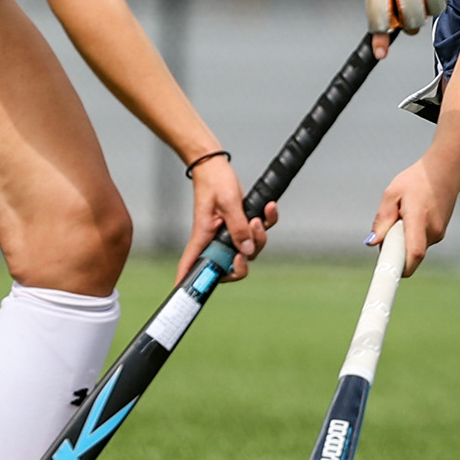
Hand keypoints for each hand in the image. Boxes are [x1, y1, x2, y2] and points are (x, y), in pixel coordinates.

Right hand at [175, 156, 277, 282]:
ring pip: (249, 250)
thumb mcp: (228, 203)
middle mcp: (216, 239)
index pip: (193, 265)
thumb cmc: (214, 181)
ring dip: (259, 235)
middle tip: (249, 243)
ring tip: (258, 218)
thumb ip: (238, 228)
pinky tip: (269, 209)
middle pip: (231, 265)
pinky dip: (267, 220)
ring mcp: (229, 233)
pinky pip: (258, 231)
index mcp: (204, 237)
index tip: (191, 294)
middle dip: (245, 259)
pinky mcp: (241, 224)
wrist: (216, 166)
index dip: (190, 282)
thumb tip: (246, 251)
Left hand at [365, 156, 459, 276]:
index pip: (414, 253)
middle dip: (395, 250)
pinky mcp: (439, 234)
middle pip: (409, 255)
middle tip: (388, 230)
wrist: (444, 172)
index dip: (402, 268)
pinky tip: (412, 216)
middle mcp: (432, 230)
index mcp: (418, 219)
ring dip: (403, 241)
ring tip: (403, 216)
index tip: (389, 274)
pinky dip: (411, 236)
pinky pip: (419, 243)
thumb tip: (372, 242)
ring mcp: (438, 234)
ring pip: (413, 249)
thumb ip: (382, 220)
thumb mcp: (392, 194)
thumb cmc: (416, 181)